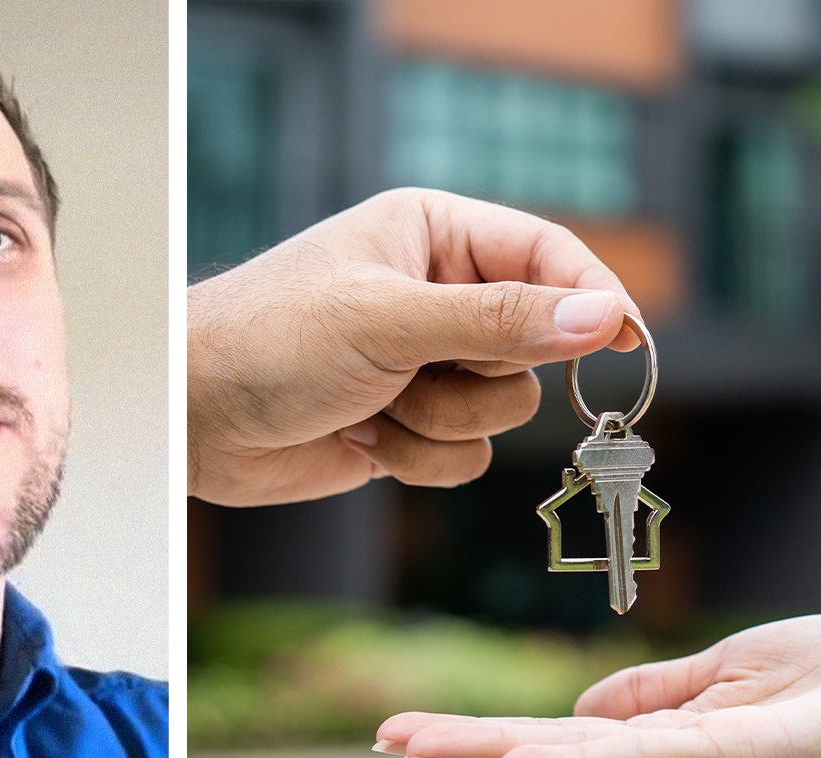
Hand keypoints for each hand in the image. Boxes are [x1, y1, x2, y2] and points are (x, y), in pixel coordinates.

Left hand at [188, 187, 642, 505]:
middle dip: (481, 375)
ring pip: (506, 412)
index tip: (629, 342)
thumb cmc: (267, 340)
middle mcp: (441, 294)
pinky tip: (362, 437)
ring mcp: (428, 363)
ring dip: (442, 422)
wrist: (192, 420)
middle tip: (420, 370)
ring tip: (375, 404)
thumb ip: (501, 321)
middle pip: (536, 347)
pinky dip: (420, 460)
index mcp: (435, 234)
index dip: (593, 299)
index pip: (550, 256)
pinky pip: (469, 457)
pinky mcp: (413, 425)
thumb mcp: (390, 320)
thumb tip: (601, 316)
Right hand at [375, 613, 820, 757]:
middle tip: (388, 738)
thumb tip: (578, 712)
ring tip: (415, 741)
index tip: (417, 731)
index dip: (493, 737)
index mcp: (675, 751)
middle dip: (467, 750)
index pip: (566, 743)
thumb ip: (656, 693)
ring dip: (494, 751)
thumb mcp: (732, 670)